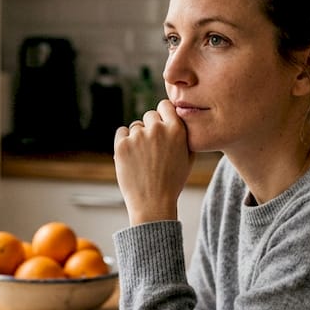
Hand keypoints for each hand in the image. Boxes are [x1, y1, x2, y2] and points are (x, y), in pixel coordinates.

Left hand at [113, 99, 192, 225]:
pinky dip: (124, 142)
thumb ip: (184, 134)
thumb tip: (177, 116)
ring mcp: (138, 137)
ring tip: (143, 158)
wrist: (153, 203)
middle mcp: (157, 129)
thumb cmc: (172, 182)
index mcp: (176, 130)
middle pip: (149, 115)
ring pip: (135, 126)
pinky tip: (131, 157)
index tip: (161, 125)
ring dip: (137, 137)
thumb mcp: (188, 158)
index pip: (165, 106)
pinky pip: (121, 133)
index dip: (162, 115)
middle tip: (152, 148)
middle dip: (150, 128)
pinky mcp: (121, 145)